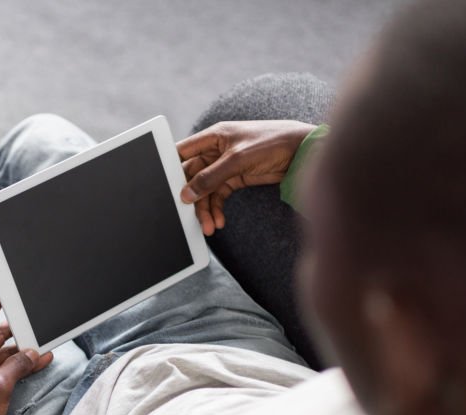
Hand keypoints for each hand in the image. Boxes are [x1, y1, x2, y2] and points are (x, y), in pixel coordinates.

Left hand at [0, 292, 52, 414]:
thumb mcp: (0, 386)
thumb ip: (18, 365)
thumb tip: (33, 353)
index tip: (2, 290)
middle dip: (16, 332)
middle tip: (34, 325)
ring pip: (3, 356)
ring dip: (22, 353)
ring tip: (43, 348)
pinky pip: (4, 371)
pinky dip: (19, 368)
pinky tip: (36, 365)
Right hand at [177, 120, 315, 235]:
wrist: (302, 152)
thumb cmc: (272, 142)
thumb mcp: (236, 160)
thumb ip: (210, 178)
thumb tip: (186, 194)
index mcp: (212, 137)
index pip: (182, 152)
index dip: (170, 169)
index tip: (163, 188)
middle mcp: (216, 151)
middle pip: (192, 176)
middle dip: (191, 197)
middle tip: (188, 215)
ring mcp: (225, 166)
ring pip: (205, 190)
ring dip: (205, 209)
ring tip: (209, 226)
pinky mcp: (236, 179)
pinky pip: (219, 196)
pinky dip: (217, 209)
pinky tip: (219, 221)